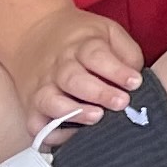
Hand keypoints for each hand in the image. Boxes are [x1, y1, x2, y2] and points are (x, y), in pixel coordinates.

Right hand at [3, 5, 144, 127]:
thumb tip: (136, 79)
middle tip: (122, 103)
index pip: (96, 55)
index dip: (116, 70)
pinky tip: (71, 135)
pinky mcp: (30, 107)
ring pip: (51, 101)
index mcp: (80, 45)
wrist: (32, 35)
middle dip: (99, 93)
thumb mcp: (107, 31)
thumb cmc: (80, 39)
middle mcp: (58, 67)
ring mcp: (41, 88)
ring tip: (97, 117)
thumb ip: (126, 52)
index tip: (135, 82)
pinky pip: (35, 124)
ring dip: (74, 112)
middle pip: (74, 79)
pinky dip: (50, 133)